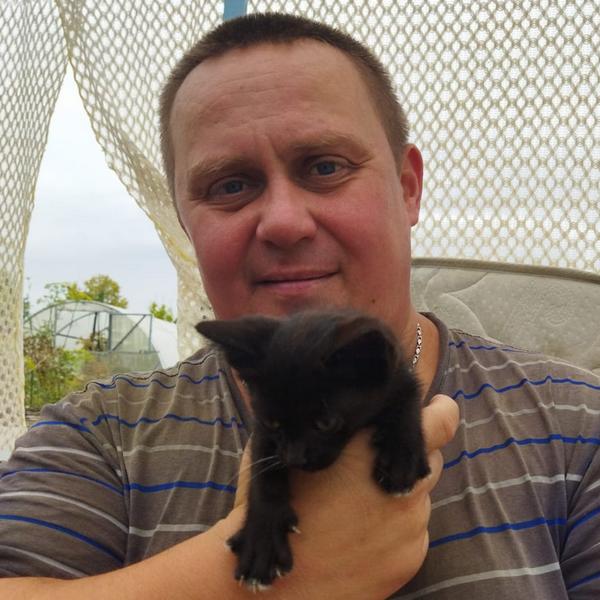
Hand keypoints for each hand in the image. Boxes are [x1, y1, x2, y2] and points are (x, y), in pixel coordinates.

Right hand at [232, 393, 458, 598]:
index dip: (439, 411)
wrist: (285, 583)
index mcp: (374, 450)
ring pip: (420, 491)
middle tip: (376, 462)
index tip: (435, 408)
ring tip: (361, 503)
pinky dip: (396, 523)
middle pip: (429, 455)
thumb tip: (345, 404)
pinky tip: (363, 531)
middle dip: (407, 453)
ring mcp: (412, 520)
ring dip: (399, 488)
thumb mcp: (291, 449)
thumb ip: (327, 423)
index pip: (438, 421)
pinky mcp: (414, 553)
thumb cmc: (282, 506)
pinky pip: (415, 526)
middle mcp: (402, 481)